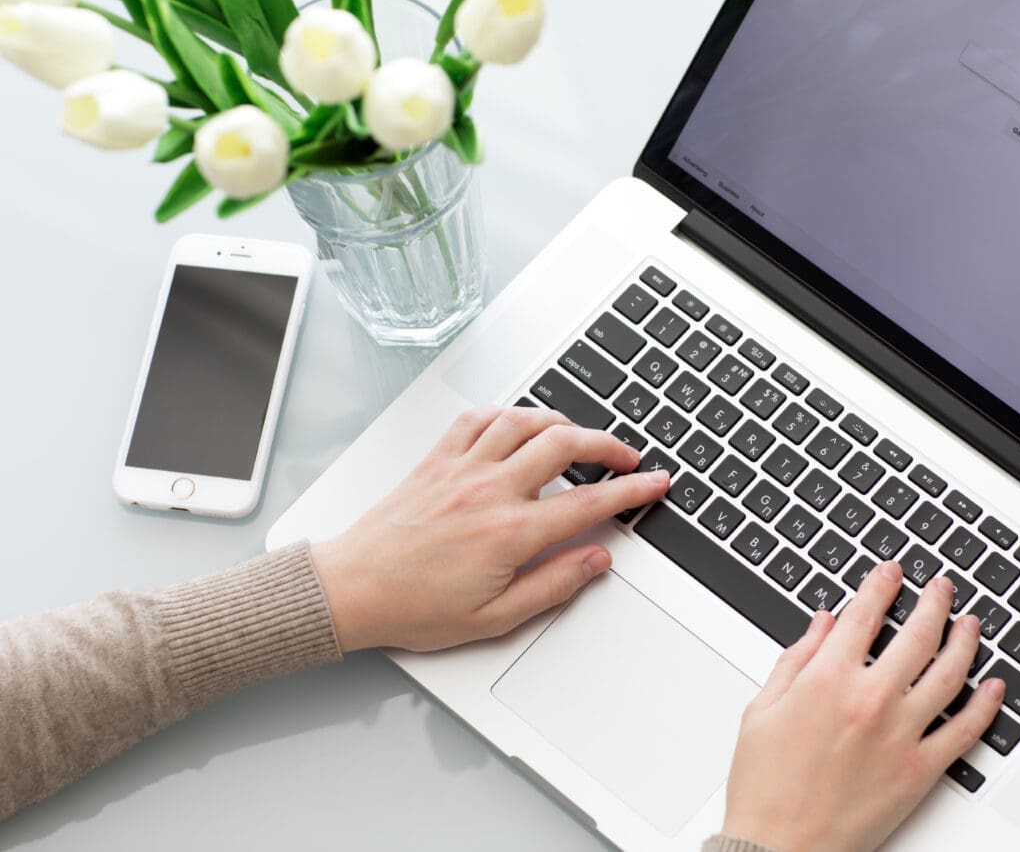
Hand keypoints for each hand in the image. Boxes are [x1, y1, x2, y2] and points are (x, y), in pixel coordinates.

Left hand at [310, 406, 669, 652]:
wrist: (351, 589)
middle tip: (626, 457)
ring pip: (525, 421)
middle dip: (608, 444)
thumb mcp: (495, 618)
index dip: (632, 489)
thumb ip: (553, 585)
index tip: (655, 482)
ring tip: (579, 437)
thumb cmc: (414, 607)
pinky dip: (507, 413)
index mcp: (511, 532)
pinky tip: (519, 424)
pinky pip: (478, 418)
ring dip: (561, 422)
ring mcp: (462, 468)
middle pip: (566, 444)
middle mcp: (490, 490)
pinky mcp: (437, 459)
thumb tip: (595, 561)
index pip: (589, 501)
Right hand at [722, 562, 1005, 851]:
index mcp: (827, 679)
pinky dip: (985, 704)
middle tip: (940, 588)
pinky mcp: (920, 770)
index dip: (881, 585)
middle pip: (918, 635)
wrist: (779, 845)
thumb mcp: (762, 708)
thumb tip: (822, 625)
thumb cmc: (765, 784)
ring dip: (965, 640)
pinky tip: (993, 686)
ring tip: (970, 623)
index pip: (865, 614)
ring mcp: (901, 734)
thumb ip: (795, 659)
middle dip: (933, 602)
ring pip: (950, 673)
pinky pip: (965, 730)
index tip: (891, 572)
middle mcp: (870, 700)